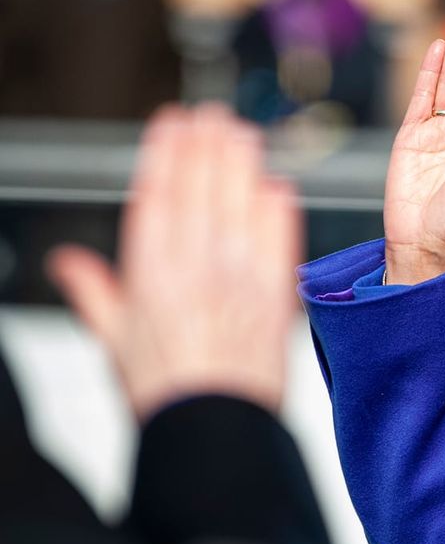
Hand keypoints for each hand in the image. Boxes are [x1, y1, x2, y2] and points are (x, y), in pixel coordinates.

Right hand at [46, 104, 303, 422]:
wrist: (214, 429)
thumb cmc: (165, 391)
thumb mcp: (115, 340)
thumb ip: (95, 293)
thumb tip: (66, 263)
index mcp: (150, 273)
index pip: (158, 195)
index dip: (166, 153)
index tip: (172, 121)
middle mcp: (195, 267)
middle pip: (202, 188)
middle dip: (206, 145)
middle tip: (212, 115)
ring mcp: (239, 278)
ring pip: (240, 203)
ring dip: (242, 164)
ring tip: (241, 132)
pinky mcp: (276, 295)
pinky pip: (279, 239)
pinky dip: (278, 209)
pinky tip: (277, 185)